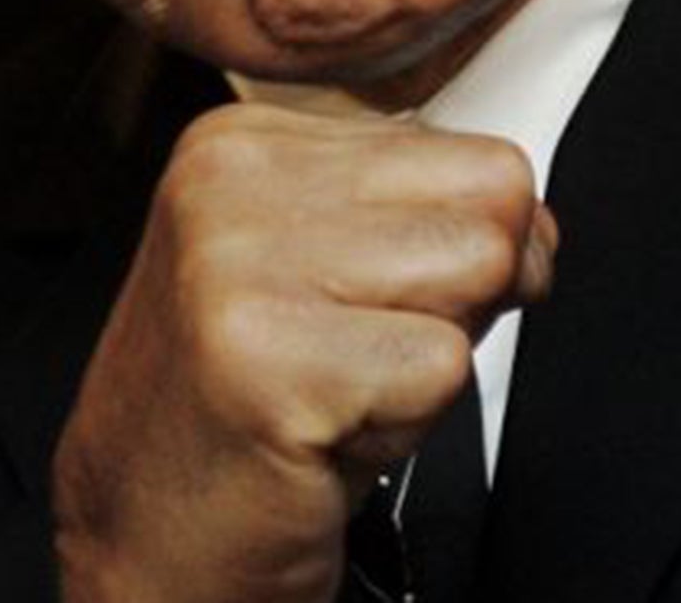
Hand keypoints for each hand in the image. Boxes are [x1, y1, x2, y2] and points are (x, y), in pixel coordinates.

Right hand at [51, 102, 556, 602]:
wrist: (145, 540)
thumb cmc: (245, 409)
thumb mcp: (324, 266)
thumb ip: (419, 212)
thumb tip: (534, 216)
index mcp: (247, 142)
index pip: (478, 152)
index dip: (479, 244)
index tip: (395, 301)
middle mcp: (233, 183)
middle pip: (494, 203)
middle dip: (470, 297)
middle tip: (373, 355)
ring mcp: (240, 265)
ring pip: (478, 274)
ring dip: (433, 360)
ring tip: (344, 388)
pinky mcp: (266, 362)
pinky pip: (443, 368)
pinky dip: (408, 421)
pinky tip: (326, 433)